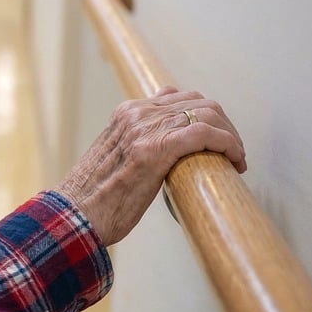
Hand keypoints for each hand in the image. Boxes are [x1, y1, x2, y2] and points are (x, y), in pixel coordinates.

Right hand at [55, 86, 246, 245]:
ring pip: (207, 113)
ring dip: (230, 135)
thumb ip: (136, 145)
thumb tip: (166, 155)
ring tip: (236, 158)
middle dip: (224, 124)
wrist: (76, 215)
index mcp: (126, 113)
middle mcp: (136, 113)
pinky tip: (235, 160)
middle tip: (232, 151)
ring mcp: (145, 128)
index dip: (205, 116)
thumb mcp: (115, 159)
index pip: (178, 97)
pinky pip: (205, 133)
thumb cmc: (95, 198)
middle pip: (198, 101)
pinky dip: (228, 144)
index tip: (217, 140)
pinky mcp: (157, 148)